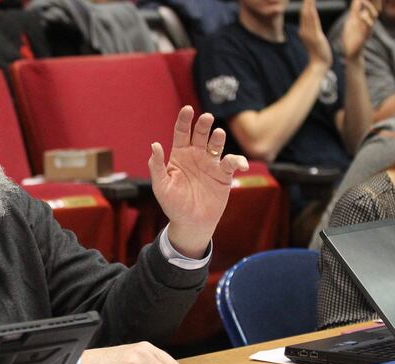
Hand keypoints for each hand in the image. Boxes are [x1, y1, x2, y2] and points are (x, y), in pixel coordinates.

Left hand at [149, 106, 247, 257]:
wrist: (191, 223)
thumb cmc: (173, 204)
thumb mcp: (161, 186)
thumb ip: (157, 166)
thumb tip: (154, 145)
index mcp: (179, 155)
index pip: (182, 132)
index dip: (184, 120)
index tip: (188, 109)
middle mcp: (196, 155)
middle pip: (201, 134)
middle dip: (203, 124)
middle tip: (207, 118)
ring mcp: (211, 164)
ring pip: (216, 145)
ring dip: (218, 138)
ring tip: (218, 135)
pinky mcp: (224, 175)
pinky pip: (232, 163)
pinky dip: (238, 161)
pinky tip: (241, 164)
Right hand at [298, 0, 331, 66]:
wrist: (319, 64)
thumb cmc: (320, 53)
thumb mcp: (315, 38)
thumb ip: (312, 30)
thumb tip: (312, 23)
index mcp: (305, 30)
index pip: (305, 12)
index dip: (306, 2)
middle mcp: (304, 30)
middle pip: (304, 10)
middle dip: (306, 0)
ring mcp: (308, 32)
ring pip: (307, 13)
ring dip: (308, 2)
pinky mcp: (314, 35)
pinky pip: (312, 20)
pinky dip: (312, 10)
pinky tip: (311, 3)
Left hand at [342, 0, 379, 59]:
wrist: (352, 52)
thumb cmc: (352, 36)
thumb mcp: (352, 21)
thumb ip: (355, 10)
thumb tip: (357, 0)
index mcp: (365, 17)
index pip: (371, 4)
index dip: (373, 0)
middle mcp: (369, 21)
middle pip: (375, 7)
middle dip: (375, 1)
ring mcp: (368, 28)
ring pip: (373, 15)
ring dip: (369, 7)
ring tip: (363, 1)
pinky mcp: (365, 35)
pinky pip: (368, 27)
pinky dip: (365, 20)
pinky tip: (361, 16)